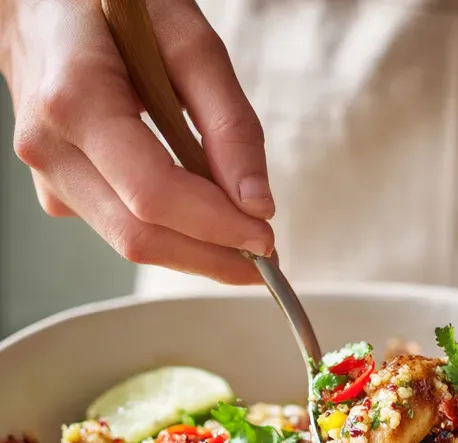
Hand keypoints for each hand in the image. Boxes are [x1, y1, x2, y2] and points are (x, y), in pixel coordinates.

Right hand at [0, 0, 274, 282]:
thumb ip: (228, 121)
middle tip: (265, 258)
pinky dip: (171, 232)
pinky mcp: (58, 188)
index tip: (266, 240)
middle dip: (212, 258)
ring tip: (242, 240)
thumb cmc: (115, 3)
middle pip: (140, 236)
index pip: (154, 196)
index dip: (216, 228)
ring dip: (195, 252)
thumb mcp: (186, 38)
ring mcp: (48, 173)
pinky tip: (202, 215)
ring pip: (130, 242)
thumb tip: (256, 204)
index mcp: (76, 99)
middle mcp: (50, 146)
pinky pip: (121, 226)